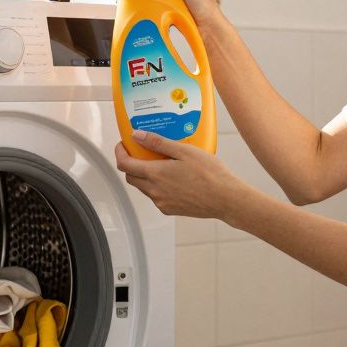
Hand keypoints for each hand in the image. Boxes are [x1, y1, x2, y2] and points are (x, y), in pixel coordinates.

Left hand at [114, 130, 248, 219]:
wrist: (226, 199)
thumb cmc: (209, 174)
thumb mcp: (184, 150)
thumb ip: (158, 143)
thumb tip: (137, 136)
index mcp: (155, 174)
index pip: (124, 164)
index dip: (120, 153)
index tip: (123, 144)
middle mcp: (154, 191)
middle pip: (131, 177)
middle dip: (131, 163)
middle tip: (140, 152)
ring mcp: (162, 202)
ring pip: (143, 187)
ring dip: (145, 175)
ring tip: (160, 162)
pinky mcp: (170, 209)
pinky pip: (156, 196)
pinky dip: (157, 186)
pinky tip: (173, 177)